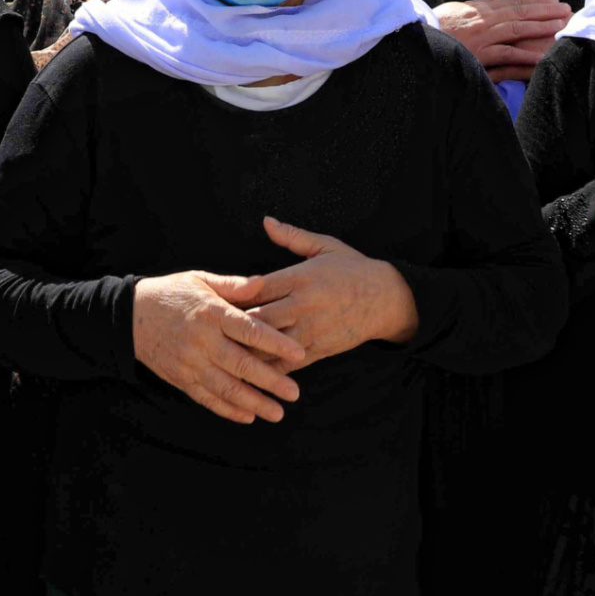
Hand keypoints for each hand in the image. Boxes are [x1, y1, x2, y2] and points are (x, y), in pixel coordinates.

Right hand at [132, 271, 309, 424]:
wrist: (130, 315)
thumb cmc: (173, 293)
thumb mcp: (201, 280)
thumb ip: (233, 285)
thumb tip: (262, 283)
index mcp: (211, 313)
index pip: (250, 330)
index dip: (276, 343)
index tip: (299, 353)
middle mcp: (202, 340)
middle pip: (242, 365)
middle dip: (271, 381)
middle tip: (295, 393)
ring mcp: (190, 362)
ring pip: (226, 387)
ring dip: (254, 402)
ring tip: (277, 412)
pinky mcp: (180, 378)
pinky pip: (206, 398)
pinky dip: (227, 410)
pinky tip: (248, 416)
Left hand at [220, 217, 421, 364]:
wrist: (387, 299)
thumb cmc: (353, 270)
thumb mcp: (325, 246)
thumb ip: (292, 237)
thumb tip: (267, 221)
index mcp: (301, 277)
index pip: (257, 287)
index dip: (232, 294)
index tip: (211, 299)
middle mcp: (304, 305)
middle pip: (258, 318)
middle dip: (234, 325)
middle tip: (207, 330)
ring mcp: (312, 329)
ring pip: (270, 344)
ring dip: (246, 350)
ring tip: (219, 354)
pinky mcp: (319, 349)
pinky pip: (288, 364)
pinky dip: (268, 369)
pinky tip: (248, 374)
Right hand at [434, 0, 569, 82]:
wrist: (417, 37)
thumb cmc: (435, 25)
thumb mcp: (456, 9)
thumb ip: (477, 5)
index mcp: (480, 9)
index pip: (513, 2)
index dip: (535, 1)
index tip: (553, 1)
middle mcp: (485, 19)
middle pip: (521, 11)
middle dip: (546, 10)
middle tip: (567, 9)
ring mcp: (483, 36)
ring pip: (518, 28)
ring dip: (541, 26)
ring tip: (561, 26)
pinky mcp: (479, 54)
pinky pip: (507, 54)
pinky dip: (525, 55)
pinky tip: (542, 57)